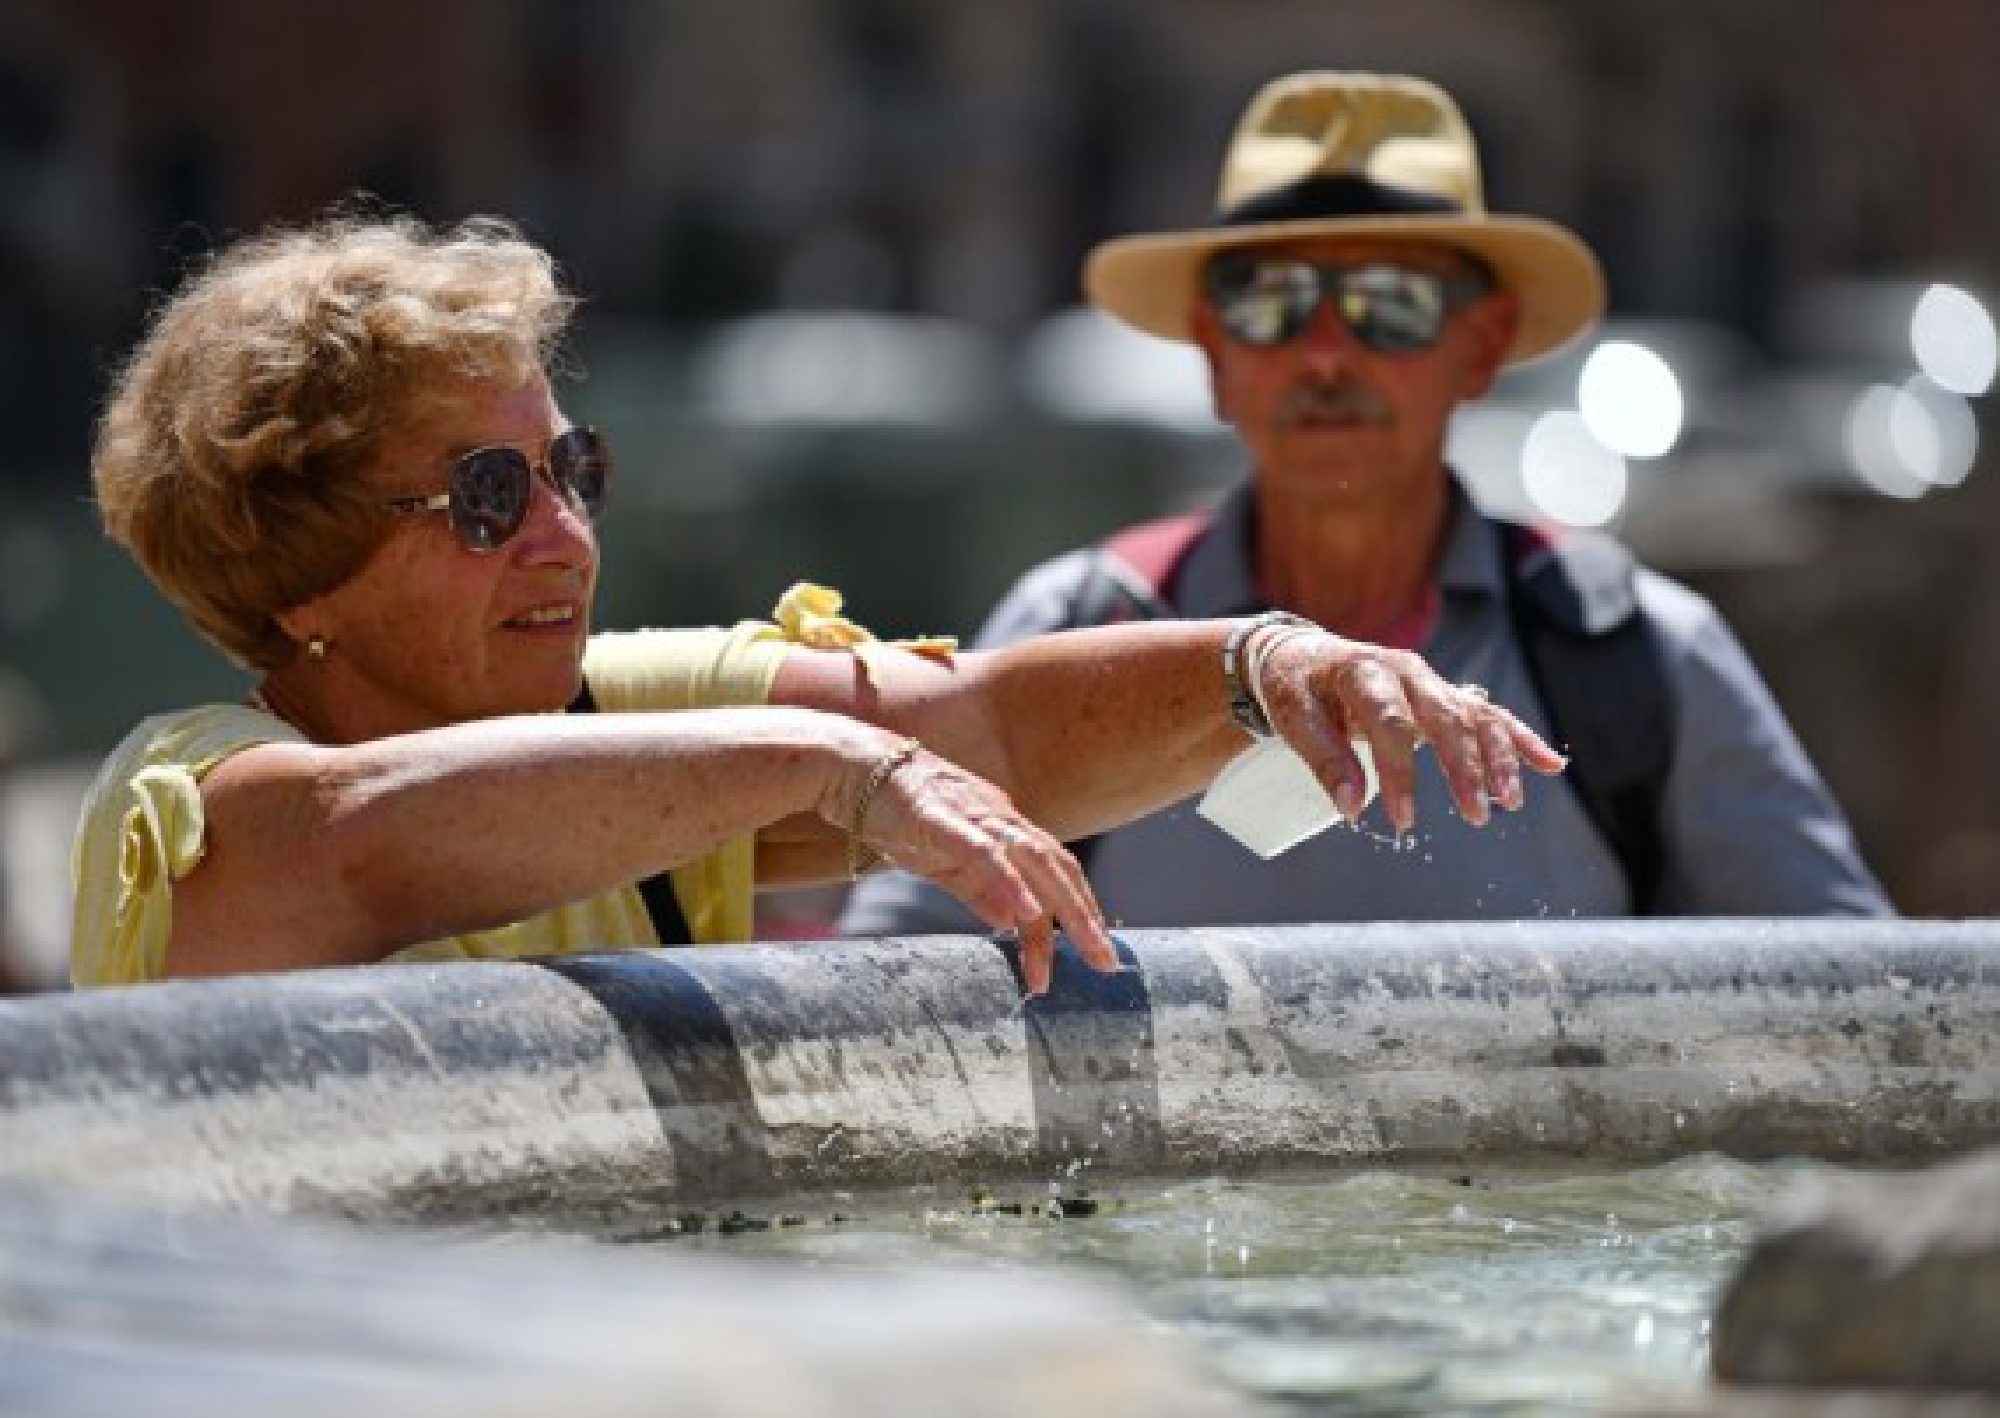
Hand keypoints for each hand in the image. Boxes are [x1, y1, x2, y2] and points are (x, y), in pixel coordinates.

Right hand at [833, 738, 1120, 995]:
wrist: (851, 768)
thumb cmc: (897, 813)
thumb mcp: (944, 861)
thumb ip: (978, 889)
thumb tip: (1011, 924)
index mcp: (1004, 827)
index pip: (1053, 872)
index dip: (1077, 911)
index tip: (1092, 956)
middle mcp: (1000, 817)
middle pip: (1057, 867)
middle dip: (1086, 917)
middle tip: (1107, 963)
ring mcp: (974, 815)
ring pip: (1034, 859)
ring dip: (1064, 906)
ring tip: (1085, 946)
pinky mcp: (942, 818)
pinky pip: (984, 852)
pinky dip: (1010, 882)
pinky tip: (1027, 912)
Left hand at [1251, 625, 1566, 833]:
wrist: (1301, 655)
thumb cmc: (1295, 688)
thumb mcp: (1294, 717)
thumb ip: (1323, 758)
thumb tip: (1352, 806)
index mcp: (1364, 671)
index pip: (1390, 723)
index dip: (1398, 773)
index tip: (1403, 819)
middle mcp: (1406, 671)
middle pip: (1446, 717)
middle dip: (1465, 767)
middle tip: (1476, 815)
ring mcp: (1430, 681)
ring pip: (1475, 716)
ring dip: (1498, 757)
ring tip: (1511, 801)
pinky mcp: (1443, 695)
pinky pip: (1489, 715)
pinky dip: (1520, 739)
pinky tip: (1550, 765)